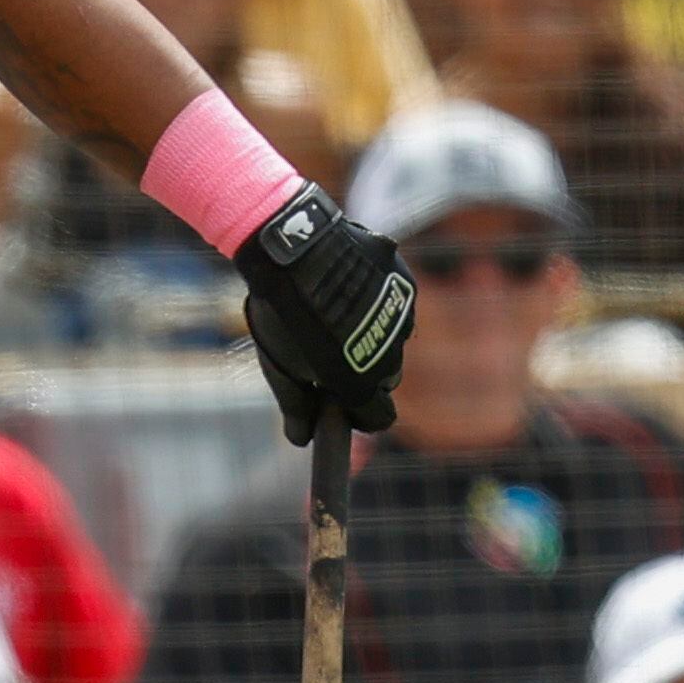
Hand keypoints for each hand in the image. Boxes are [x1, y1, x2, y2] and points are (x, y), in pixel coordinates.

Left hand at [231, 184, 415, 444]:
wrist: (293, 245)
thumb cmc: (280, 309)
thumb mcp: (279, 363)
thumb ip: (294, 405)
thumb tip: (301, 438)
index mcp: (363, 380)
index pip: (380, 418)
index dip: (361, 417)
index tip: (343, 408)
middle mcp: (392, 352)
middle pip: (387, 378)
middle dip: (363, 373)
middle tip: (330, 355)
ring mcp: (402, 315)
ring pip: (393, 338)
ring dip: (371, 335)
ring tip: (334, 313)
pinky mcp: (405, 282)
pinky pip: (395, 303)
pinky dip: (377, 302)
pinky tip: (349, 286)